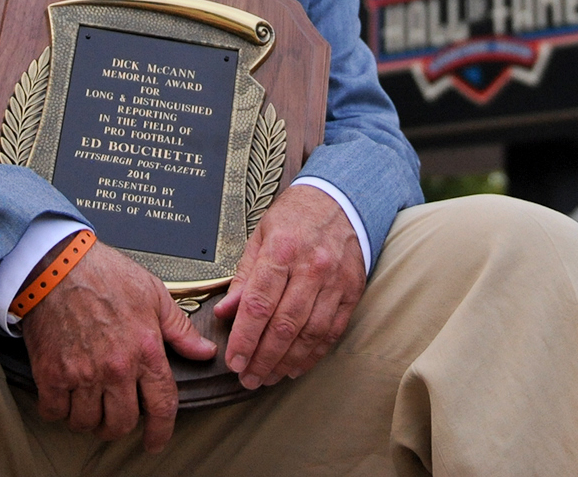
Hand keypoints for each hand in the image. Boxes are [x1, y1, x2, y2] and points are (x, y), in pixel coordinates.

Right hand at [22, 242, 214, 452]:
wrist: (57, 265)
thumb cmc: (103, 274)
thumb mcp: (153, 295)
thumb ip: (179, 329)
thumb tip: (204, 350)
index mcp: (144, 350)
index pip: (162, 405)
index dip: (161, 431)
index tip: (156, 441)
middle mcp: (115, 368)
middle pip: (122, 423)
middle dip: (121, 427)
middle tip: (116, 418)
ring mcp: (82, 374)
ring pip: (87, 423)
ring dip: (89, 421)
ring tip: (89, 407)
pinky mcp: (51, 374)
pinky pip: (56, 413)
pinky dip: (59, 412)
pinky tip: (64, 399)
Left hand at [213, 183, 364, 389]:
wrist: (342, 198)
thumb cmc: (295, 217)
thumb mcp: (261, 235)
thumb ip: (244, 276)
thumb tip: (225, 313)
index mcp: (282, 249)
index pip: (259, 303)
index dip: (244, 338)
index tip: (233, 361)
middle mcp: (311, 267)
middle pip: (284, 325)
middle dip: (263, 358)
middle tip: (247, 378)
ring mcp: (335, 281)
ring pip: (309, 333)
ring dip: (286, 362)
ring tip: (268, 377)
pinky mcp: (352, 292)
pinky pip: (332, 332)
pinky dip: (313, 355)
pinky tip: (295, 367)